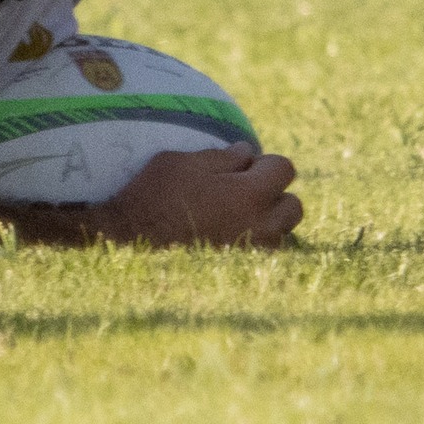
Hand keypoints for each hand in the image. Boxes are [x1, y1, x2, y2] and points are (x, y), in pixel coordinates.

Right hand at [96, 144, 301, 248]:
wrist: (130, 240)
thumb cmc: (153, 195)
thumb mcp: (182, 162)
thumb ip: (222, 157)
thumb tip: (247, 152)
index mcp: (250, 194)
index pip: (284, 169)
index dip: (265, 162)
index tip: (243, 166)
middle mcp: (261, 226)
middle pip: (293, 205)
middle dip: (274, 193)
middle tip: (241, 189)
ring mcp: (252, 253)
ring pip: (280, 232)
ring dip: (266, 219)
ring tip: (233, 214)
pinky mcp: (240, 270)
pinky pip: (262, 252)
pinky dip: (252, 240)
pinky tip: (223, 234)